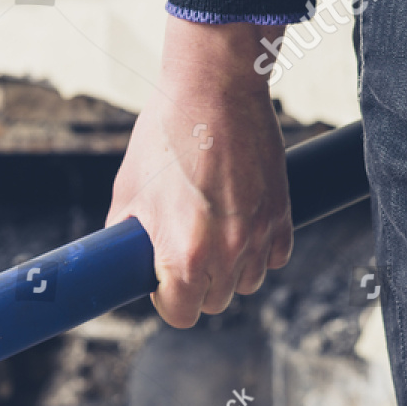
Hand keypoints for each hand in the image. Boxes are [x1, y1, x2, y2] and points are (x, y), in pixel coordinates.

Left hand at [107, 16, 292, 327]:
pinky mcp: (282, 215)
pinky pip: (274, 257)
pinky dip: (258, 250)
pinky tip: (239, 223)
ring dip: (230, 270)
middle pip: (215, 302)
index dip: (167, 300)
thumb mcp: (128, 191)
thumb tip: (124, 262)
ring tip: (211, 234)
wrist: (215, 90)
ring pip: (247, 283)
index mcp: (184, 255)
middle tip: (182, 251)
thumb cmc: (164, 136)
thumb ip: (126, 236)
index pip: (181, 314)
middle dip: (196, 285)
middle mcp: (227, 253)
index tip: (161, 280)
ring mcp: (259, 235)